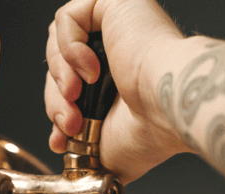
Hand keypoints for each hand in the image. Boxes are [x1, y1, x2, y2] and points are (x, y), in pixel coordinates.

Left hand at [45, 0, 190, 182]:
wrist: (168, 109)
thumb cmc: (152, 131)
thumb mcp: (106, 147)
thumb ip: (84, 144)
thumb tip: (63, 148)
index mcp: (122, 78)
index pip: (71, 85)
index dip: (59, 110)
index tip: (61, 139)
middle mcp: (121, 48)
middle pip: (61, 65)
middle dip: (56, 100)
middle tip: (69, 124)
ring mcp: (117, 23)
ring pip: (58, 42)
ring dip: (60, 76)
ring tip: (76, 97)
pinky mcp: (113, 3)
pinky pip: (68, 19)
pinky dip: (69, 48)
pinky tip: (91, 70)